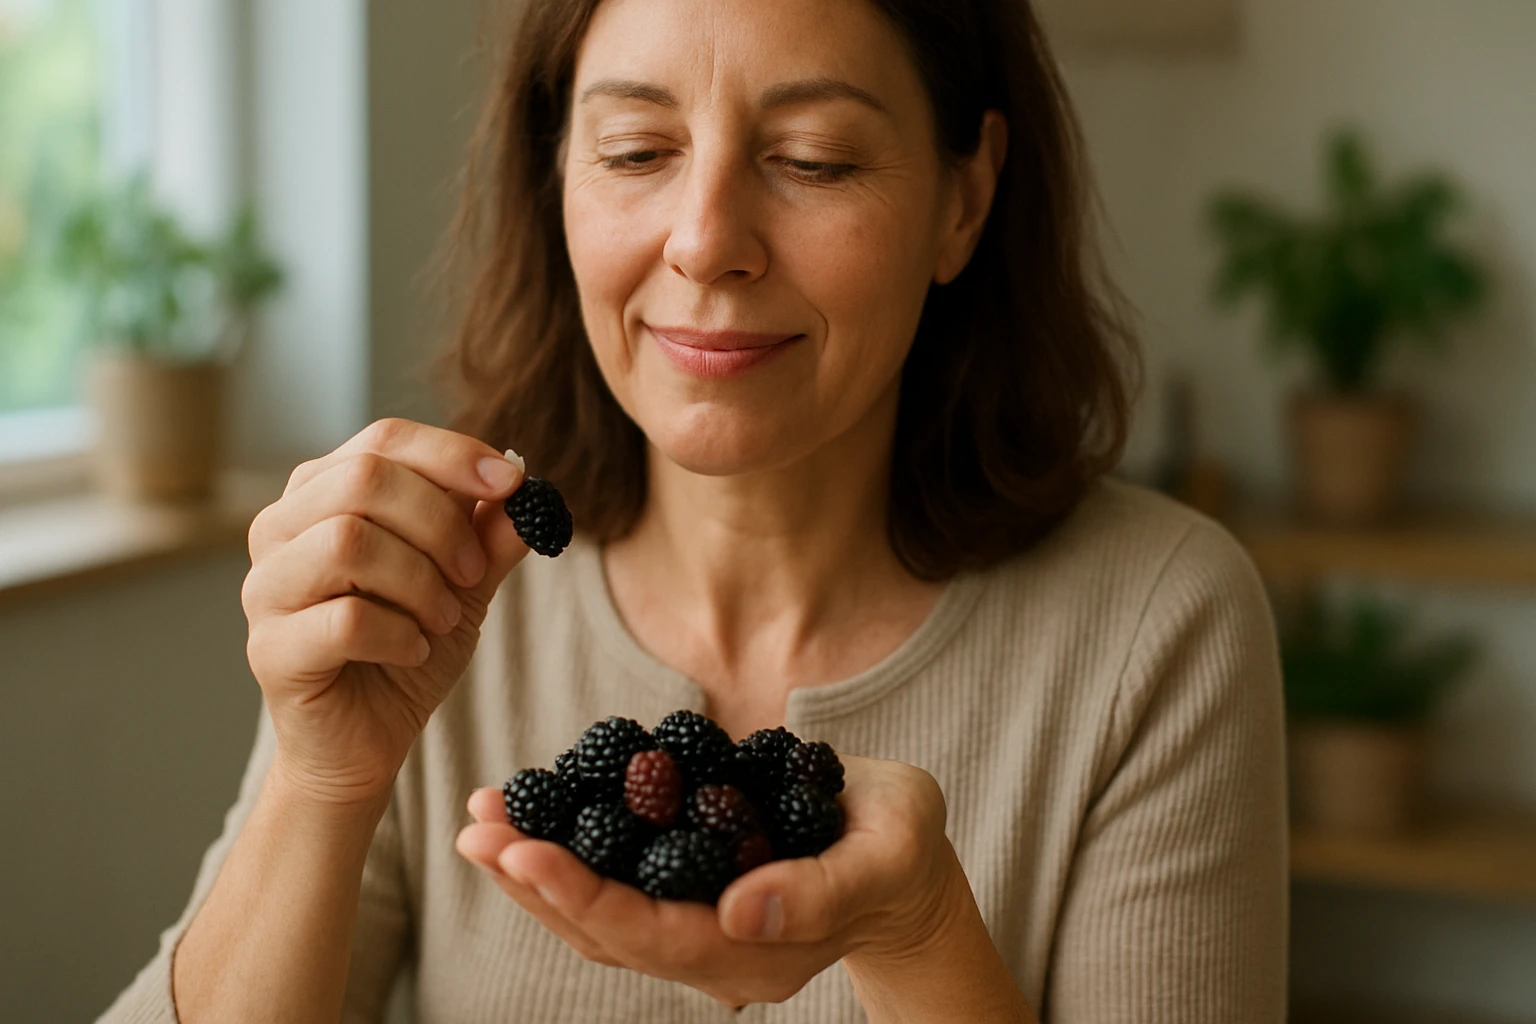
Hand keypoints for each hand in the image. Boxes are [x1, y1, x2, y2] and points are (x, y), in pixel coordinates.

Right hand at [242, 418, 531, 806]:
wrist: (367, 741)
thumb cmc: (406, 648)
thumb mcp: (465, 583)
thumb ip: (491, 533)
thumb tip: (528, 481)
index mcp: (323, 493)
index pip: (385, 440)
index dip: (453, 454)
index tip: (513, 484)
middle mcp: (280, 528)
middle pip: (364, 479)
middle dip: (441, 524)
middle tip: (473, 574)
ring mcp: (265, 588)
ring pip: (348, 543)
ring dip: (420, 582)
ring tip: (441, 619)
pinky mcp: (270, 650)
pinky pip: (345, 620)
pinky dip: (400, 635)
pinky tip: (414, 651)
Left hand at [455, 755, 966, 1007]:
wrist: (906, 866)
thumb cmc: (903, 847)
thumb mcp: (889, 853)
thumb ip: (822, 888)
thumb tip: (738, 909)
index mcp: (759, 951)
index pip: (652, 933)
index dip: (582, 894)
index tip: (523, 850)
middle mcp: (715, 954)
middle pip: (606, 932)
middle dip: (534, 881)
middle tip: (476, 828)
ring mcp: (698, 930)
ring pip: (598, 914)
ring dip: (534, 869)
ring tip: (480, 818)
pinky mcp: (689, 896)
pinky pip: (616, 884)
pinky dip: (567, 849)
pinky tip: (530, 811)